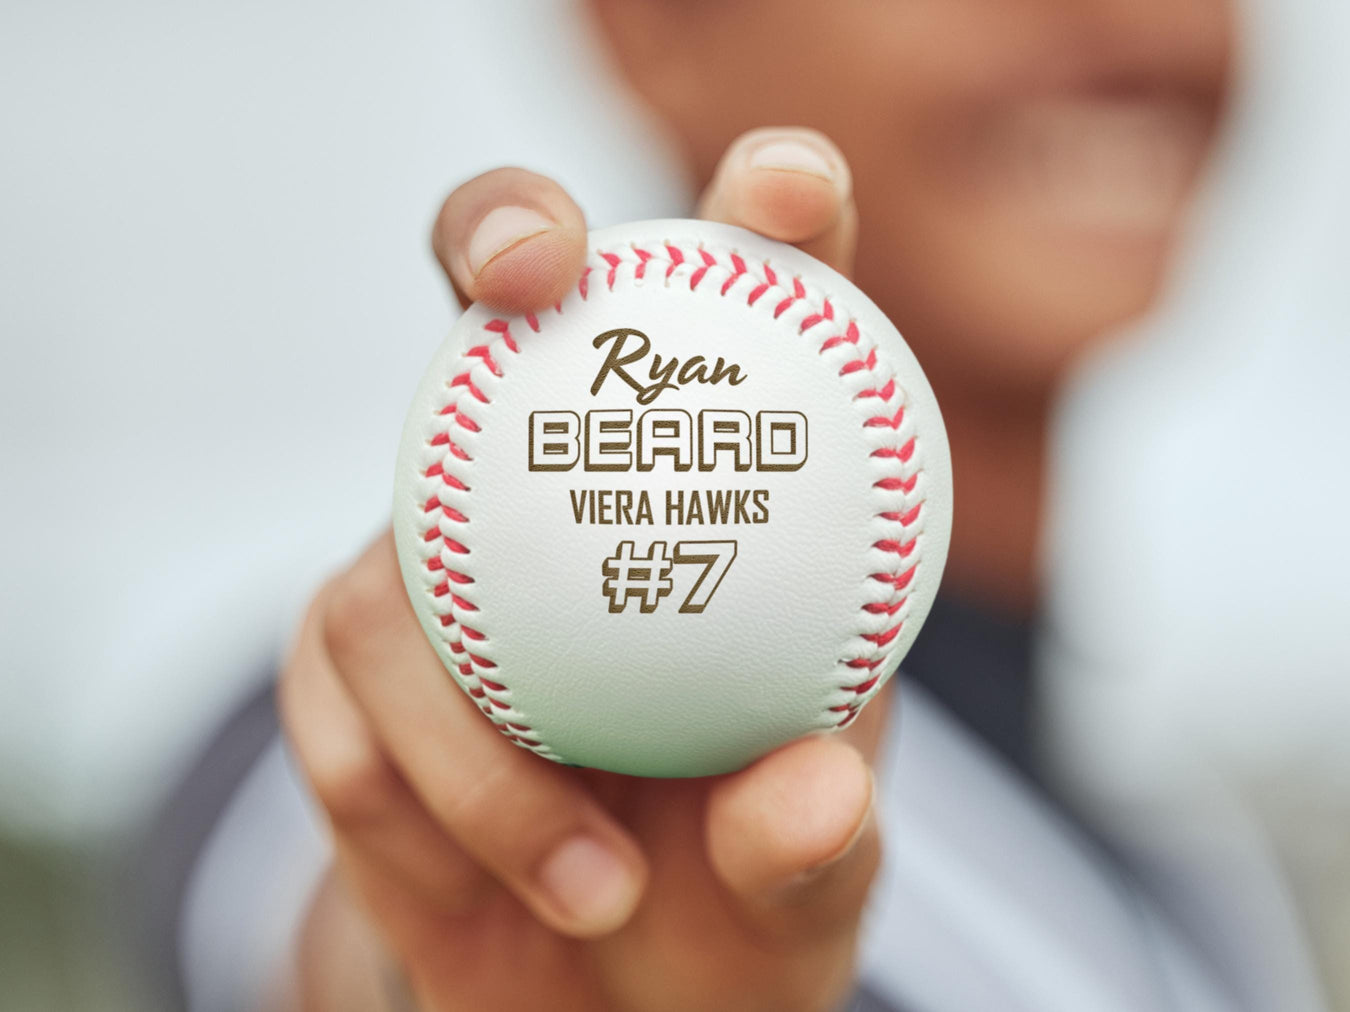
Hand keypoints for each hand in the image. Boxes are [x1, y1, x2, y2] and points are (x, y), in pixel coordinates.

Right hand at [281, 126, 882, 1011]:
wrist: (604, 994)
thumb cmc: (734, 898)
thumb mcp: (804, 881)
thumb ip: (810, 840)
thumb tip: (803, 791)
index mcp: (713, 506)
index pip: (746, 316)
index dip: (766, 215)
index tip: (787, 190)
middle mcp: (561, 498)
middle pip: (503, 298)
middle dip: (497, 226)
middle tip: (526, 264)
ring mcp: (434, 573)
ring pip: (382, 577)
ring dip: (481, 754)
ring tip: (598, 888)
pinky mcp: (345, 675)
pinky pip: (341, 723)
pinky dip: (425, 821)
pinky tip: (501, 894)